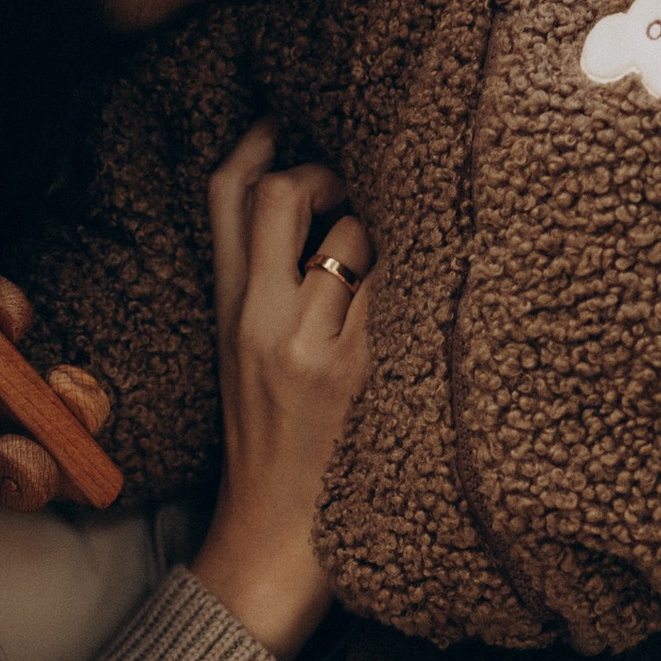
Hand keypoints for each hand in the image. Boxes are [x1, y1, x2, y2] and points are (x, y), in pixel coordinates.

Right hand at [188, 121, 373, 659]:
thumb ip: (265, 292)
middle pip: (281, 194)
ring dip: (386, 239)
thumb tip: (313, 219)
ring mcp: (309, 344)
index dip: (255, 142)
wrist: (276, 541)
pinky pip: (396, 290)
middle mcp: (260, 319)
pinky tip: (435, 307)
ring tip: (400, 275)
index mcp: (229, 312)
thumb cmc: (274, 449)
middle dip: (326, 175)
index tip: (284, 119)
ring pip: (354, 237)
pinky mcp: (359, 372)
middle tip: (357, 195)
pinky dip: (419, 284)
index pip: (225, 199)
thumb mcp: (246, 361)